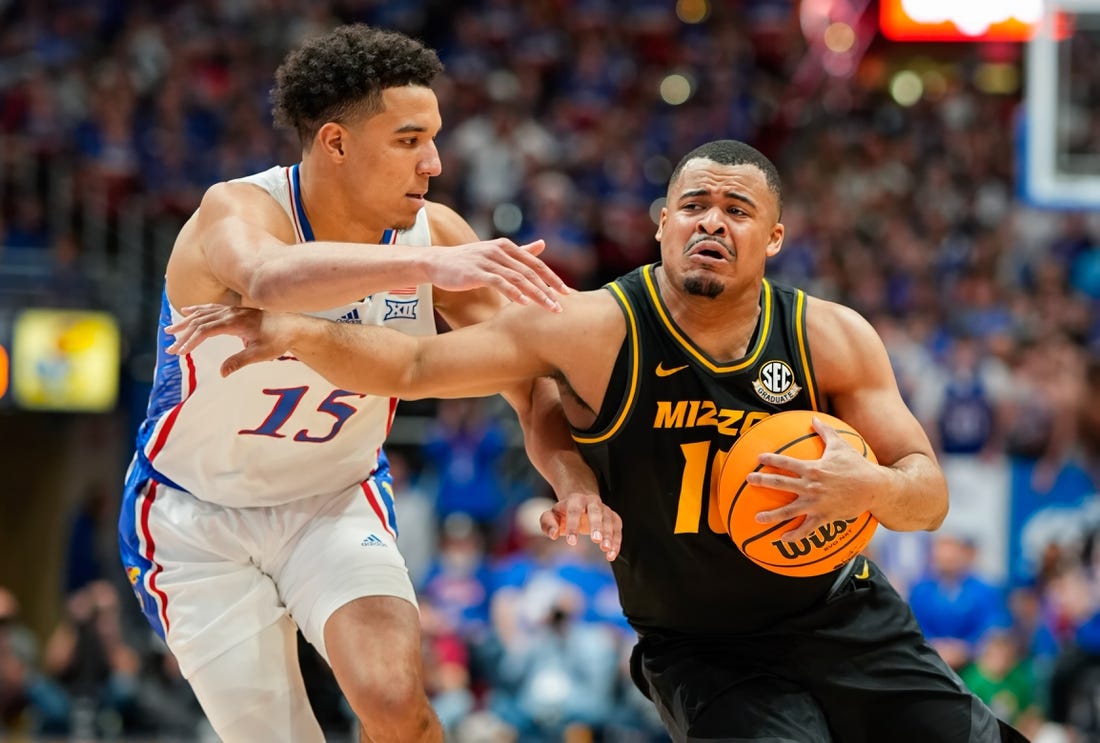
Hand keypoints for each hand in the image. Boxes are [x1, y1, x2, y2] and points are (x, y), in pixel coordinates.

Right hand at [165, 304, 296, 375]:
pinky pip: (211, 309)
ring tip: (170, 331)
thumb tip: (222, 373)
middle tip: (170, 349)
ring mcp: (232, 310)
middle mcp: (231, 313)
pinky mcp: (235, 311)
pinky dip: (197, 311)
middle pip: (201, 322)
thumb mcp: (261, 353)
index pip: (206, 330)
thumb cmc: (278, 340)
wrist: (292, 326)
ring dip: (186, 323)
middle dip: (184, 335)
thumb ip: (240, 361)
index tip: (180, 353)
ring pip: (204, 314)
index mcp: (235, 322)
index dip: (191, 341)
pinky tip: (187, 312)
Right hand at [425, 239, 569, 310]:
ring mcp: (488, 261)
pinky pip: (499, 282)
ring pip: (518, 278)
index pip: (535, 264)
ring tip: (548, 307)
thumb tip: (543, 244)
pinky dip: (513, 292)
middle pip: (530, 272)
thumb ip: (521, 250)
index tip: (567, 293)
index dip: (552, 278)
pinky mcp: (476, 272)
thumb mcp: (497, 253)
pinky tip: (523, 302)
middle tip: (560, 306)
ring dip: (536, 294)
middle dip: (548, 290)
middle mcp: (500, 251)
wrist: (438, 263)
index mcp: (507, 246)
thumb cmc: (469, 261)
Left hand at [538, 492, 622, 560]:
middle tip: (596, 540)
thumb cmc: (564, 513)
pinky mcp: (613, 517)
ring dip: (609, 535)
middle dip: (597, 525)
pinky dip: (617, 541)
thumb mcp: (551, 515)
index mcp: (575, 500)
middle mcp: (592, 502)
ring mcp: (604, 509)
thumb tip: (553, 535)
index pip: (574, 512)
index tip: (571, 542)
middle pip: (596, 512)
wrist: (581, 503)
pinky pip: (617, 528)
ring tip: (606, 550)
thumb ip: (547, 523)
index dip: (573, 526)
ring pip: (609, 520)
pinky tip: (612, 554)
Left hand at [747, 416, 879, 541]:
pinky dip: (794, 535)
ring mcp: (816, 503)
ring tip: (758, 519)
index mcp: (813, 468)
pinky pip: (806, 529)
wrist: (874, 488)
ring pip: (789, 511)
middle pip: (781, 484)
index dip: (771, 460)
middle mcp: (811, 486)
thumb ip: (825, 431)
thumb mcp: (841, 445)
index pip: (786, 462)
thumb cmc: (857, 465)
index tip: (758, 459)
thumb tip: (813, 417)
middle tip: (748, 480)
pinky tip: (783, 539)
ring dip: (772, 515)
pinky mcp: (824, 517)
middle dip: (762, 481)